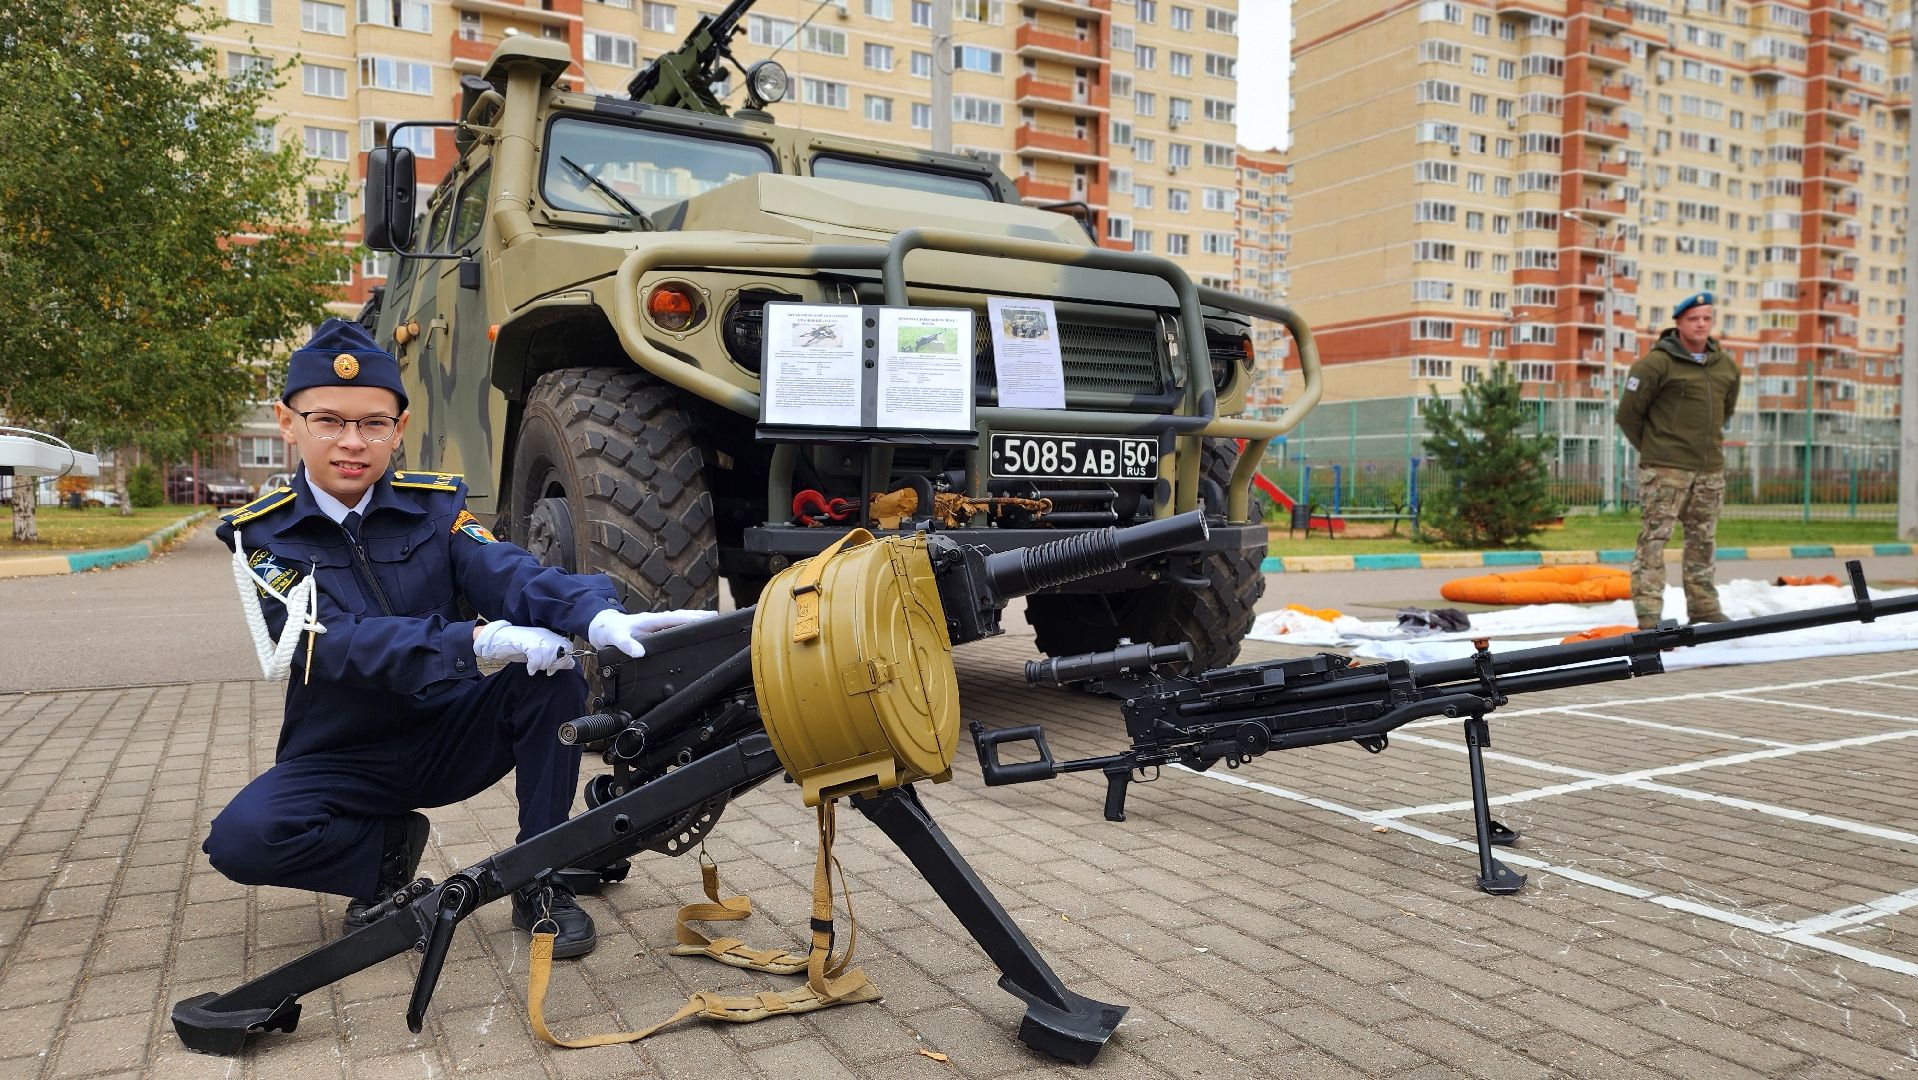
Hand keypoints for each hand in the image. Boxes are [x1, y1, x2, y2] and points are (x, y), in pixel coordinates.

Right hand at [474, 621, 575, 675]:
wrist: (498, 640)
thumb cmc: (519, 648)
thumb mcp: (539, 654)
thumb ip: (554, 658)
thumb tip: (570, 664)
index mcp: (549, 636)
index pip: (568, 646)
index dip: (564, 659)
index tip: (554, 669)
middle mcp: (545, 634)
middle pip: (561, 650)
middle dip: (555, 664)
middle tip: (547, 671)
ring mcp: (535, 636)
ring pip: (550, 653)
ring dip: (543, 665)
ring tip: (536, 668)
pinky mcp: (526, 641)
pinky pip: (536, 655)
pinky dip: (534, 665)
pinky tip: (530, 669)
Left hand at [588, 608, 717, 657]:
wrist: (602, 628)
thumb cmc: (609, 631)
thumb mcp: (615, 638)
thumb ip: (626, 644)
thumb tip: (639, 652)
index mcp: (651, 620)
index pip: (675, 618)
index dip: (692, 618)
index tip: (708, 619)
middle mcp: (656, 621)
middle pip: (682, 617)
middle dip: (700, 617)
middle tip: (718, 619)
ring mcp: (656, 626)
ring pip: (679, 622)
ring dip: (694, 621)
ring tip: (712, 623)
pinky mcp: (655, 631)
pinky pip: (673, 628)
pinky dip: (685, 628)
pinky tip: (692, 633)